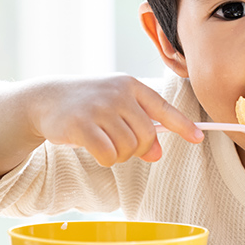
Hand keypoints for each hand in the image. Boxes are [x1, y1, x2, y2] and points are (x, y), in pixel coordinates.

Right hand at [26, 74, 203, 167]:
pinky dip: (105, 159)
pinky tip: (94, 149)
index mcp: (130, 85)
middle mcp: (118, 93)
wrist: (46, 98)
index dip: (182, 124)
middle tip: (121, 146)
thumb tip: (157, 154)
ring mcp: (100, 108)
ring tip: (104, 144)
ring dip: (119, 155)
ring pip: (128, 147)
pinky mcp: (82, 125)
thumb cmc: (87, 104)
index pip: (162, 107)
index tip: (198, 138)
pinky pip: (108, 155)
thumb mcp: (115, 108)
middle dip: (138, 149)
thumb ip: (138, 127)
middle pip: (146, 135)